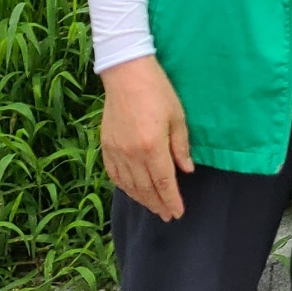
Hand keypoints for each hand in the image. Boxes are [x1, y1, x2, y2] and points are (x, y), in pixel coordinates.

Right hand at [101, 55, 192, 221]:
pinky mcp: (105, 146)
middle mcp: (132, 154)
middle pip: (145, 188)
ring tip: (153, 207)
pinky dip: (124, 187)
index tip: (178, 213)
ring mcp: (115, 151)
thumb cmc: (158, 91)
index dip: (171, 200)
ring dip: (141, 199)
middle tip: (167, 215)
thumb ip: (181, 147)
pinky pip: (114, 175)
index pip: (163, 182)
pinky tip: (131, 191)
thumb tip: (186, 171)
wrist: (126, 75)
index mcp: (152, 147)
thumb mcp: (178, 117)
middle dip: (158, 204)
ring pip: (128, 185)